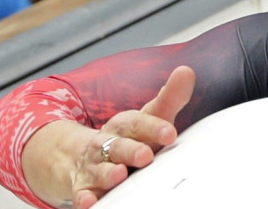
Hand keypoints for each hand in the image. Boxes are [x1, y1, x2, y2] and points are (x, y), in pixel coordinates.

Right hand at [21, 66, 195, 207]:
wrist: (80, 156)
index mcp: (125, 126)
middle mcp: (107, 144)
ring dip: (108, 173)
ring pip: (100, 168)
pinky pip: (82, 193)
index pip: (138, 123)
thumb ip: (169, 99)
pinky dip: (85, 199)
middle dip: (131, 150)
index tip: (169, 132)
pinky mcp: (83, 187)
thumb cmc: (127, 138)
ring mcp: (94, 166)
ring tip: (119, 175)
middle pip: (118, 145)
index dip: (153, 127)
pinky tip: (89, 203)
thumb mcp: (147, 118)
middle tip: (146, 155)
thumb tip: (186, 72)